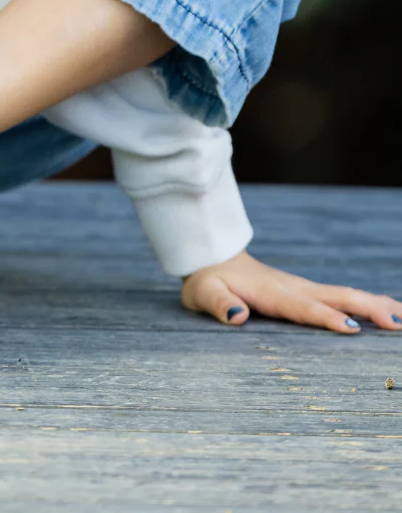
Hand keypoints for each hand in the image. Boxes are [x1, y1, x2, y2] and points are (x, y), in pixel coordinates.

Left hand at [182, 249, 401, 332]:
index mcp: (273, 292)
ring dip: (373, 305)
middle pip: (336, 297)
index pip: (302, 307)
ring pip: (344, 295)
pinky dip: (365, 303)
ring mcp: (302, 288)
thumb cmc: (207, 280)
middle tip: (397, 323)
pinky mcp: (305, 291)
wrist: (211, 257)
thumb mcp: (203, 292)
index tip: (351, 328)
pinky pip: (340, 298)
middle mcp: (294, 288)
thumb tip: (236, 316)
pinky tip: (384, 310)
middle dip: (366, 309)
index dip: (325, 317)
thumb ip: (219, 303)